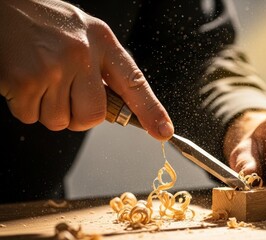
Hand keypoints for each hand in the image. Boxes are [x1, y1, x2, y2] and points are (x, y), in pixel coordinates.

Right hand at [0, 0, 172, 139]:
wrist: (3, 7)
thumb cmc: (45, 24)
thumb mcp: (84, 34)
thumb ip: (102, 67)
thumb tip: (118, 107)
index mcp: (102, 42)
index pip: (135, 82)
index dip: (151, 111)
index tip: (163, 131)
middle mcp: (82, 54)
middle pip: (93, 116)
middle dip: (79, 117)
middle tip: (65, 96)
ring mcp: (54, 67)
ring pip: (60, 121)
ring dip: (49, 110)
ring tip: (41, 80)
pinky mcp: (26, 80)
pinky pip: (31, 117)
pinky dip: (25, 107)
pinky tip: (24, 82)